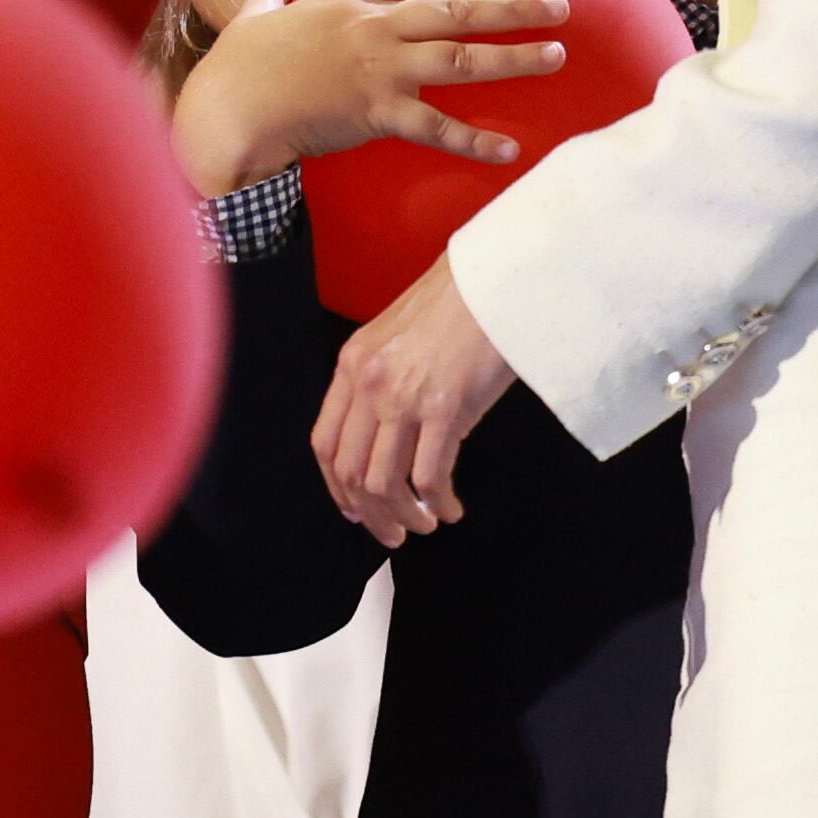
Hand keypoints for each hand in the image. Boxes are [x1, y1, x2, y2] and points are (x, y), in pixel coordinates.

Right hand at [169, 0, 567, 195]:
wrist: (229, 113)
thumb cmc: (235, 69)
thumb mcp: (250, 22)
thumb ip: (267, 1)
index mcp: (346, 1)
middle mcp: (372, 28)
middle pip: (454, 9)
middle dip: (512, 5)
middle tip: (562, 4)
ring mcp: (379, 70)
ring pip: (460, 59)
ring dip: (513, 57)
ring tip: (556, 54)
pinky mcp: (377, 112)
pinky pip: (437, 129)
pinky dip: (474, 141)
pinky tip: (510, 149)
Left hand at [312, 256, 522, 544]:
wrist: (493, 282)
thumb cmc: (454, 309)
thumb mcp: (396, 341)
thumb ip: (382, 384)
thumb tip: (389, 438)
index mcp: (351, 367)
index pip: (325, 442)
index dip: (336, 486)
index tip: (354, 508)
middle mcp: (368, 384)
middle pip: (349, 471)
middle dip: (369, 513)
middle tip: (393, 534)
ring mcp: (404, 398)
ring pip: (384, 481)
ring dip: (404, 514)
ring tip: (425, 524)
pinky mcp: (445, 409)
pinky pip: (429, 475)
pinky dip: (437, 501)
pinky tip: (450, 508)